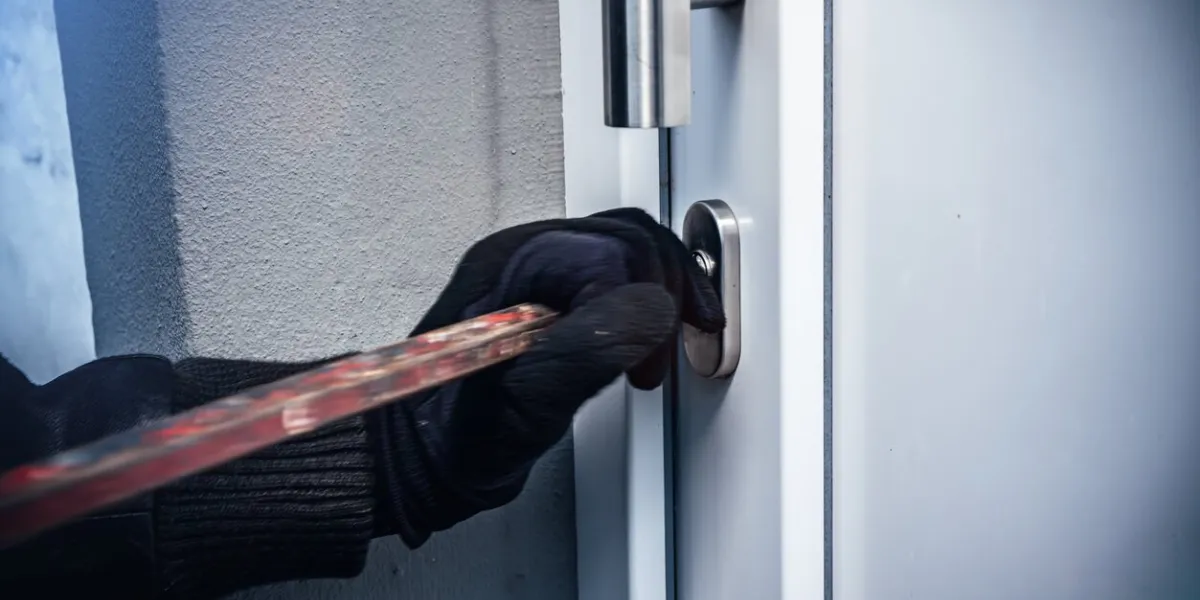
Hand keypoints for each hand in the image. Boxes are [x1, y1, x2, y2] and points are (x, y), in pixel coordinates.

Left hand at [371, 208, 723, 545]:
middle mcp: (523, 257)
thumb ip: (583, 353)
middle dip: (663, 295)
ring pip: (628, 245)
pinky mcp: (550, 290)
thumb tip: (649, 312)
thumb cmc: (449, 441)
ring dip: (662, 290)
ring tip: (667, 342)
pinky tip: (657, 326)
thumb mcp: (520, 409)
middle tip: (658, 359)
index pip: (613, 256)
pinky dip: (648, 293)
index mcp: (510, 269)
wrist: (419, 457)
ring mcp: (536, 269)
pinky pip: (616, 266)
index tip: (645, 368)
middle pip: (628, 238)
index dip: (645, 309)